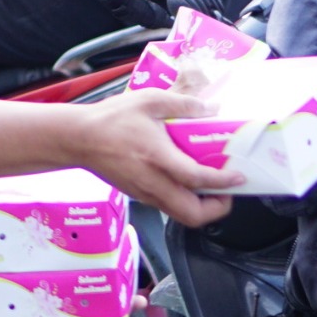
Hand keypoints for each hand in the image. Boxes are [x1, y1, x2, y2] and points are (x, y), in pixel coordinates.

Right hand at [81, 87, 243, 225]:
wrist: (78, 139)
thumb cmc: (111, 119)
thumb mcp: (149, 101)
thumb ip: (183, 104)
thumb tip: (211, 109)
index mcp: (158, 158)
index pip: (197, 179)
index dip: (223, 183)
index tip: (238, 178)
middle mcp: (153, 182)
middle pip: (192, 215)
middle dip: (217, 209)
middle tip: (227, 191)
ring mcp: (145, 193)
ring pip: (181, 215)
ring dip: (201, 207)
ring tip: (211, 188)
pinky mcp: (139, 195)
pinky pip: (168, 207)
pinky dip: (185, 200)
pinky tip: (187, 181)